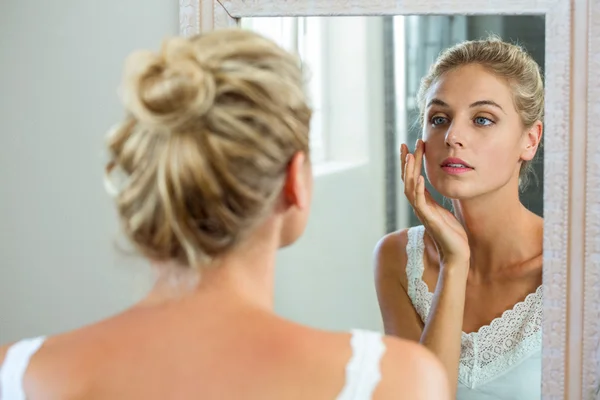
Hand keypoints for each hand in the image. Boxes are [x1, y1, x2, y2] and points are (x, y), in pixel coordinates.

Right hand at [401, 140, 469, 265]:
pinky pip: (420, 202)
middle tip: (406, 145)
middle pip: (408, 180)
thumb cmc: (454, 235)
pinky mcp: (430, 220)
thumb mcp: (446, 212)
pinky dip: (419, 189)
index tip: (410, 146)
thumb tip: (439, 190)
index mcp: (424, 203)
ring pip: (410, 188)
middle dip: (407, 162)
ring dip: (410, 172)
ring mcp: (423, 213)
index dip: (410, 163)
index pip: (413, 179)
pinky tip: (420, 178)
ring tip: (411, 156)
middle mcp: (420, 206)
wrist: (457, 254)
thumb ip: (438, 201)